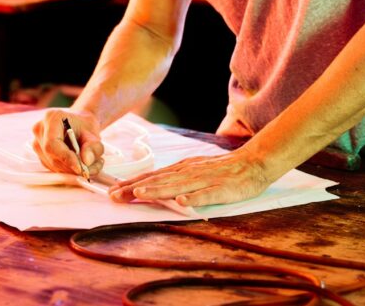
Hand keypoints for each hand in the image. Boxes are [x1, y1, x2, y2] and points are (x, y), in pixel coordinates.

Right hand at [31, 110, 104, 177]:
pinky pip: (52, 167)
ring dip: (71, 170)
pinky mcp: (40, 154)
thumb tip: (86, 161)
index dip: (65, 158)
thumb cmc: (85, 127)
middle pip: (52, 157)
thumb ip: (93, 147)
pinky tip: (79, 164)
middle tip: (89, 170)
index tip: (80, 168)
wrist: (79, 125)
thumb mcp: (94, 134)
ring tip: (89, 166)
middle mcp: (40, 130)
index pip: (52, 143)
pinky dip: (67, 170)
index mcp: (52, 118)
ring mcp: (37, 142)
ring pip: (53, 165)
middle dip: (71, 167)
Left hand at [109, 147, 271, 206]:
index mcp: (182, 169)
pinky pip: (207, 194)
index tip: (112, 191)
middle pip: (159, 180)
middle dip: (135, 188)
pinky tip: (182, 202)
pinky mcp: (222, 188)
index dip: (131, 183)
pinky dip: (194, 198)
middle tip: (114, 195)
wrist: (253, 163)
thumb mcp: (194, 170)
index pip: (153, 176)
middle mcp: (189, 172)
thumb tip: (149, 185)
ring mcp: (205, 179)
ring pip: (178, 185)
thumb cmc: (221, 170)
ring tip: (139, 194)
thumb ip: (174, 178)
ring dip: (158, 190)